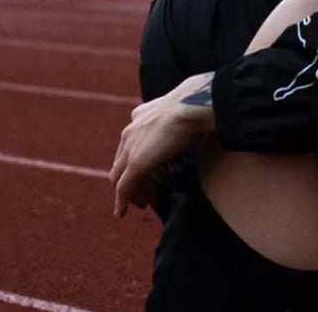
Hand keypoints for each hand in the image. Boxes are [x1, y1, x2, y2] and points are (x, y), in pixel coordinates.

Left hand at [109, 72, 215, 217]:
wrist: (192, 105)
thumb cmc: (196, 106)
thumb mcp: (182, 112)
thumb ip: (179, 120)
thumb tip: (193, 125)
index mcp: (140, 116)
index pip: (132, 145)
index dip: (138, 162)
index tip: (152, 174)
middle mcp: (130, 131)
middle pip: (122, 162)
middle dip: (131, 180)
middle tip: (144, 194)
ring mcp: (130, 147)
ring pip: (121, 177)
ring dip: (130, 193)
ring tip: (143, 204)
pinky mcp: (136, 163)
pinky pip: (124, 187)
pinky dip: (121, 201)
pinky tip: (121, 212)